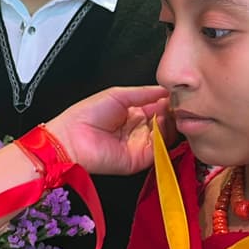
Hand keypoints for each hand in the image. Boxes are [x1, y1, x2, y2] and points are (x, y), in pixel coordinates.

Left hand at [44, 86, 169, 176]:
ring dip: (170, 123)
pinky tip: (162, 124)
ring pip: (166, 135)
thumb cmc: (86, 115)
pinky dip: (165, 137)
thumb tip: (164, 89)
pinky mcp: (140, 159)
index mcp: (133, 113)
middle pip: (166, 121)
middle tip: (176, 103)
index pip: (159, 108)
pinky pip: (160, 149)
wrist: (71, 138)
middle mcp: (139, 129)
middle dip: (172, 112)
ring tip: (168, 112)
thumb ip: (143, 93)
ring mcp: (140, 145)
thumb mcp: (117, 95)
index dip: (168, 101)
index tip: (176, 94)